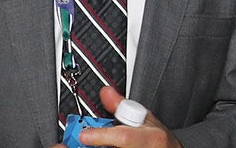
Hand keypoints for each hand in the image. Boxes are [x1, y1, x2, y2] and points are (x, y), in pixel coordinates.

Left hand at [49, 87, 181, 147]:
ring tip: (91, 144)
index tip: (84, 135)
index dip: (101, 136)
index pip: (124, 137)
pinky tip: (102, 146)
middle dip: (93, 146)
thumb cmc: (157, 140)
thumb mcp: (146, 119)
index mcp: (152, 138)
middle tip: (78, 142)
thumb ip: (124, 107)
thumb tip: (106, 93)